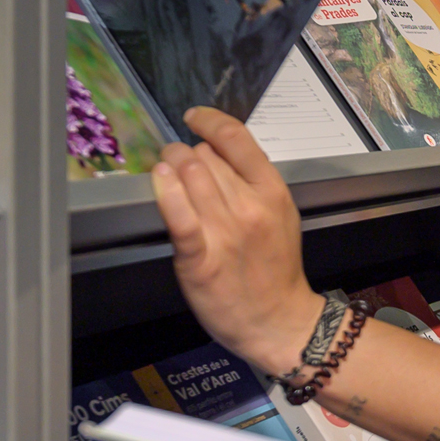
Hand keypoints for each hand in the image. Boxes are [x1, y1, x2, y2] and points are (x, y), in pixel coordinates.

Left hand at [150, 107, 323, 373]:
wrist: (278, 321)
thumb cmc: (275, 269)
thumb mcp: (280, 215)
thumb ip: (252, 183)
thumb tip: (214, 153)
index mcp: (272, 192)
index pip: (236, 138)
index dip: (209, 121)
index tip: (193, 119)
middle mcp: (249, 206)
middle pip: (204, 155)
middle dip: (186, 152)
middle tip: (178, 164)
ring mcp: (225, 232)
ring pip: (188, 175)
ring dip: (170, 166)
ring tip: (166, 172)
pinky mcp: (201, 258)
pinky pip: (179, 216)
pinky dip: (166, 191)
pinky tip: (159, 179)